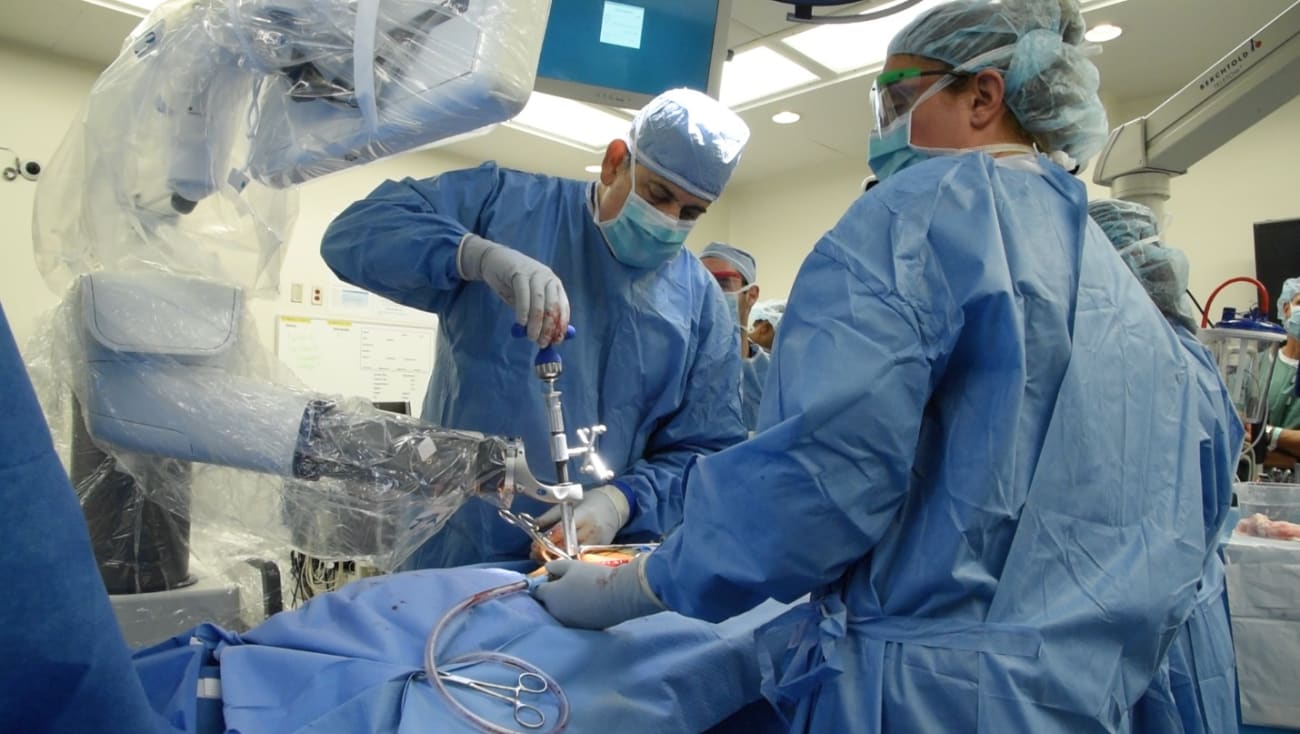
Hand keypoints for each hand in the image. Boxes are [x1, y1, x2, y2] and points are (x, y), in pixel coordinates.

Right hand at [458, 235, 569, 346]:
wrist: (494, 261)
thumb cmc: (513, 284)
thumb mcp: (528, 300)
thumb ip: (537, 315)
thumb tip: (547, 337)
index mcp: (554, 284)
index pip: (563, 307)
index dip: (561, 326)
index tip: (556, 341)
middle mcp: (547, 278)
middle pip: (553, 305)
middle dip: (549, 327)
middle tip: (542, 343)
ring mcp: (534, 273)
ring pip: (539, 301)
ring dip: (537, 322)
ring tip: (531, 337)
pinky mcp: (518, 272)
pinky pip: (523, 293)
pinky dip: (524, 310)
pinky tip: (521, 322)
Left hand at [531, 554, 664, 628]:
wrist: (619, 595)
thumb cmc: (593, 577)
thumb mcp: (572, 565)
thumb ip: (555, 566)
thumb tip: (548, 570)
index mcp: (550, 595)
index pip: (537, 591)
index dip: (544, 583)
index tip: (554, 578)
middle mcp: (554, 612)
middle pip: (547, 604)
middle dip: (552, 596)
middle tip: (567, 585)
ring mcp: (567, 623)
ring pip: (559, 613)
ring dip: (563, 605)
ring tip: (578, 594)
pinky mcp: (580, 629)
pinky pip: (571, 619)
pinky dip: (575, 613)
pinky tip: (586, 604)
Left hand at [532, 485, 628, 557]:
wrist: (616, 506)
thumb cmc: (592, 501)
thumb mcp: (571, 503)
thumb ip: (552, 515)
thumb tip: (534, 525)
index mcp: (584, 515)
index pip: (562, 531)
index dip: (546, 540)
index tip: (534, 545)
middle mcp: (591, 531)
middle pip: (566, 547)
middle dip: (548, 552)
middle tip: (535, 553)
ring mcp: (597, 543)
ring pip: (573, 557)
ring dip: (556, 559)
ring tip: (543, 558)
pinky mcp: (600, 550)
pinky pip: (581, 560)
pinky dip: (568, 561)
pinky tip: (558, 560)